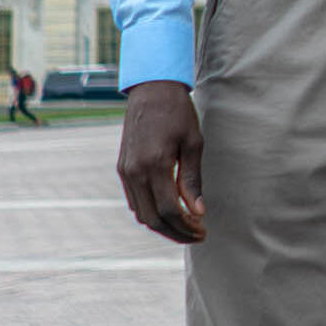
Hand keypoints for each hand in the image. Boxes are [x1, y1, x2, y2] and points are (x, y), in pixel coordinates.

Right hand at [116, 80, 205, 243]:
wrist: (151, 90)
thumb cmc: (177, 113)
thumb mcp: (193, 143)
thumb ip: (192, 180)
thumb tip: (198, 211)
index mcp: (154, 165)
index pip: (170, 210)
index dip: (188, 227)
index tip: (204, 230)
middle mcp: (135, 172)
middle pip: (153, 219)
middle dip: (177, 233)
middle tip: (198, 235)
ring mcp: (125, 171)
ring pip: (141, 214)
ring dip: (164, 226)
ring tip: (187, 225)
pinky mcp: (122, 169)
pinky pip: (134, 201)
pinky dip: (151, 212)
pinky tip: (170, 211)